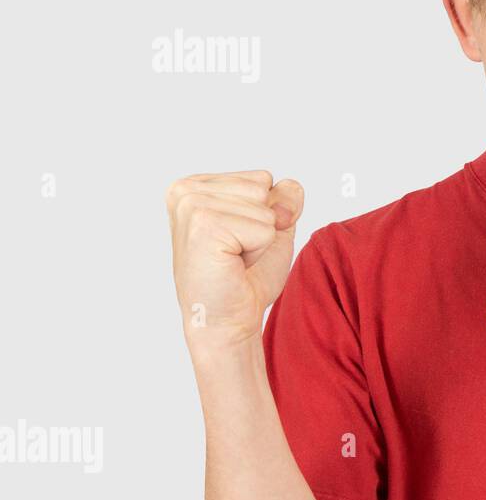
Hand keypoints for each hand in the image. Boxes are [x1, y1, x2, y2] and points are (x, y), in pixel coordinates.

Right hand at [166, 170, 304, 350]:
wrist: (228, 320)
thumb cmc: (246, 276)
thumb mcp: (274, 226)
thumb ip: (285, 197)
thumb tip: (287, 192)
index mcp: (195, 184)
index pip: (262, 178)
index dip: (264, 214)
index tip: (238, 240)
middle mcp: (185, 189)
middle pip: (264, 187)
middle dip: (262, 225)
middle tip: (236, 253)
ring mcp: (191, 206)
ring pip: (265, 208)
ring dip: (259, 239)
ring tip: (233, 259)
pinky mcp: (203, 225)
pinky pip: (264, 228)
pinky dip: (258, 251)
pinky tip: (231, 265)